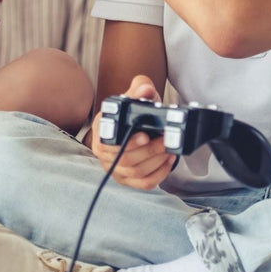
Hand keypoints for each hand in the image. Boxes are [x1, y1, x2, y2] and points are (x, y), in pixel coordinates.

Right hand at [90, 75, 177, 189]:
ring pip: (135, 172)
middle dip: (149, 151)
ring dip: (156, 162)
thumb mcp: (136, 94)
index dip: (128, 142)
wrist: (136, 123)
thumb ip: (140, 88)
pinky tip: (168, 161)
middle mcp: (104, 150)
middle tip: (166, 141)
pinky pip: (143, 183)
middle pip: (124, 160)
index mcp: (102, 128)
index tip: (146, 136)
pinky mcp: (127, 179)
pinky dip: (159, 174)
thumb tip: (146, 89)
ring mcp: (114, 167)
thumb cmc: (134, 109)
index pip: (107, 142)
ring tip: (169, 149)